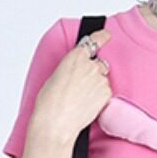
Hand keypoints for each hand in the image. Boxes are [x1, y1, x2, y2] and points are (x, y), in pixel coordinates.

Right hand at [29, 28, 113, 144]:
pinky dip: (99, 98)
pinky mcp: (106, 94)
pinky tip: (87, 105)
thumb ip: (70, 69)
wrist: (56, 122)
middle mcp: (90, 65)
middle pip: (99, 63)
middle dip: (94, 72)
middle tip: (84, 86)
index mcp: (75, 56)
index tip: (107, 35)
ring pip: (102, 79)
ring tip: (82, 100)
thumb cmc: (49, 102)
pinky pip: (106, 92)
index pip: (94, 40)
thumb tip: (76, 73)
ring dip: (96, 86)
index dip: (102, 37)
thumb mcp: (55, 76)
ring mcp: (100, 79)